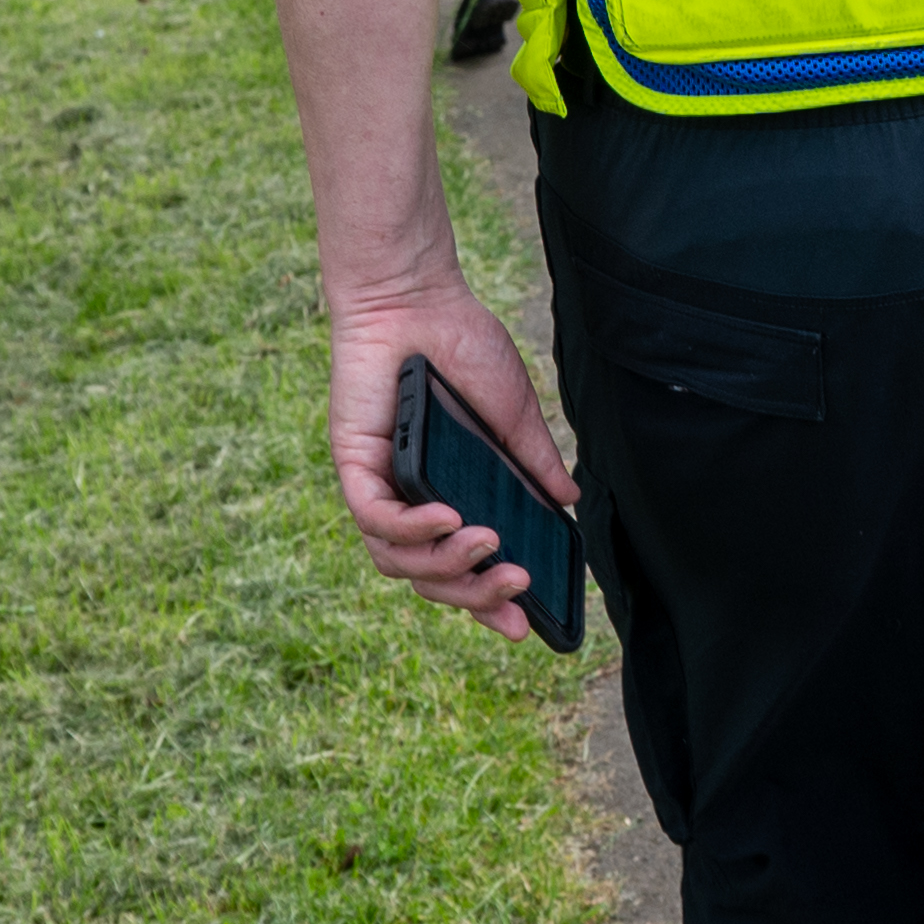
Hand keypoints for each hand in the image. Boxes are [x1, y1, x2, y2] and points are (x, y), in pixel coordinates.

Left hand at [324, 280, 573, 644]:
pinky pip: (374, 518)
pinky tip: (449, 519)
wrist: (418, 297)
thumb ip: (534, 459)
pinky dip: (412, 528)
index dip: (488, 605)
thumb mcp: (513, 413)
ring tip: (488, 546)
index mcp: (446, 494)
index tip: (527, 626)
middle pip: (427, 578)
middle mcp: (408, 500)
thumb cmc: (462, 347)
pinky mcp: (356, 464)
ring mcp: (379, 485)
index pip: (461, 568)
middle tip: (517, 584)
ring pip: (396, 561)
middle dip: (473, 594)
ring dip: (444, 565)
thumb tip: (568, 500)